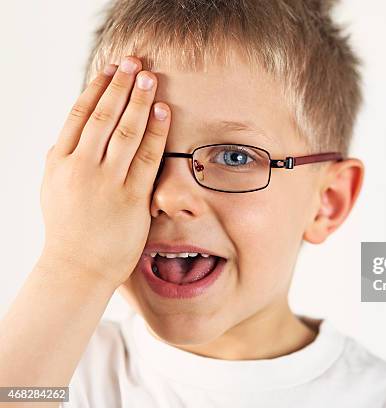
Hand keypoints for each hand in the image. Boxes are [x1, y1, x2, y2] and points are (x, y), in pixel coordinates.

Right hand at [39, 56, 169, 287]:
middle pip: (104, 116)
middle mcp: (81, 167)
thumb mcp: (53, 187)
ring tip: (150, 77)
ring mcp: (106, 182)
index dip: (97, 87)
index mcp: (59, 161)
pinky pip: (146, 157)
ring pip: (125, 131)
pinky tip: (162, 112)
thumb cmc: (68, 228)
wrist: (77, 268)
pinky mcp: (130, 197)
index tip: (111, 68)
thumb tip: (72, 136)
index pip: (80, 115)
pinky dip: (155, 132)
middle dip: (121, 85)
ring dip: (139, 100)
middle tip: (136, 62)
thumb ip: (63, 159)